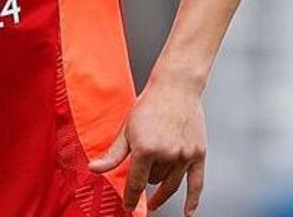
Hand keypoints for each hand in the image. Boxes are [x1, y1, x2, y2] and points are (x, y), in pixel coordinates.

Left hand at [86, 80, 206, 215]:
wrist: (176, 88)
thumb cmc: (150, 104)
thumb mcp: (126, 129)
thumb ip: (113, 154)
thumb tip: (94, 169)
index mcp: (146, 149)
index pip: (136, 184)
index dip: (130, 198)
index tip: (128, 207)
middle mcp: (167, 154)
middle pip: (154, 182)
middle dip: (146, 181)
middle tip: (142, 181)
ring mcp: (184, 155)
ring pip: (171, 184)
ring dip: (162, 189)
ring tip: (157, 195)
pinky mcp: (199, 154)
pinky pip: (197, 184)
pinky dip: (193, 201)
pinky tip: (188, 212)